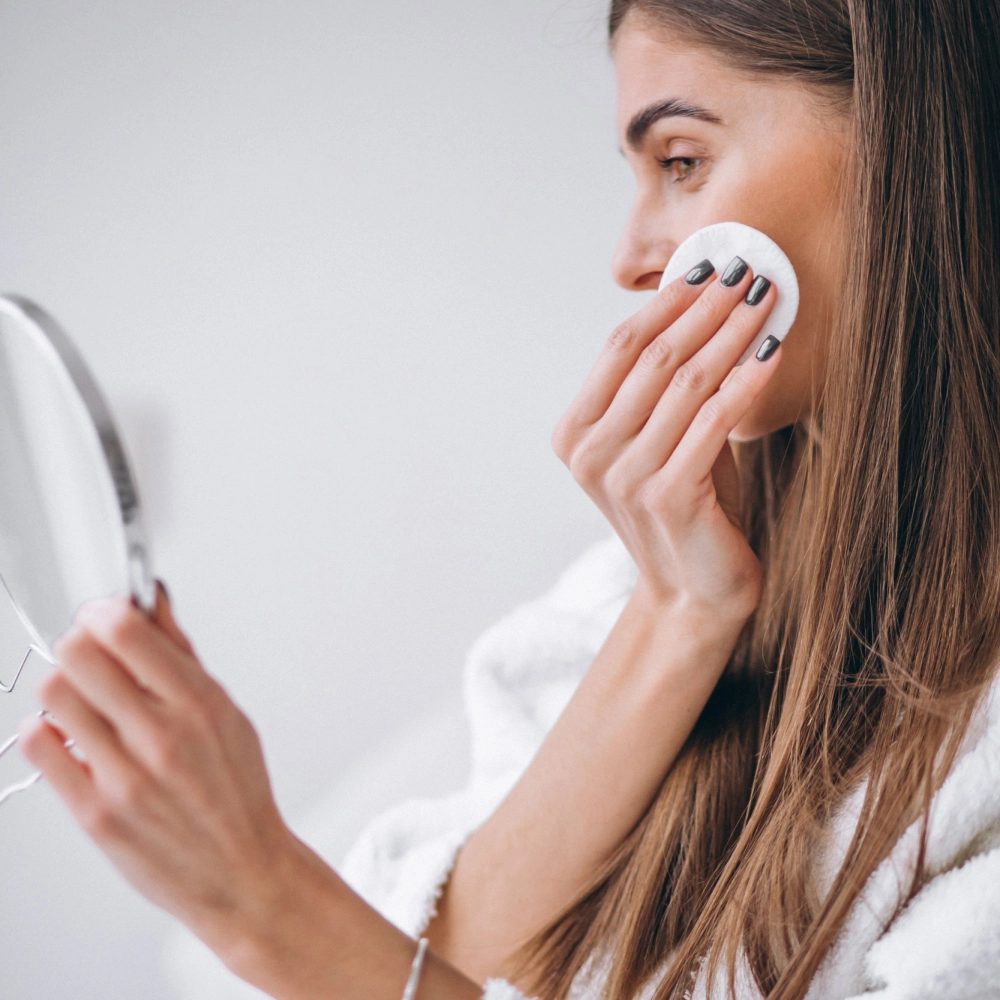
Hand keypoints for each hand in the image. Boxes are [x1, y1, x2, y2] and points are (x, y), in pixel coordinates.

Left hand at [18, 588, 483, 999]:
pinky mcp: (95, 813)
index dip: (103, 611)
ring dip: (62, 685)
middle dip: (79, 642)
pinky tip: (68, 734)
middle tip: (90, 653)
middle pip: (79, 655)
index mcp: (199, 704)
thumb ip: (182, 655)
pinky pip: (40, 748)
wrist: (242, 870)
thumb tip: (154, 602)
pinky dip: (44, 730)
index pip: (126, 631)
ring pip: (54, 696)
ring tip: (81, 698)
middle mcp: (160, 737)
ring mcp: (124, 777)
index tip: (104, 613)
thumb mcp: (227, 713)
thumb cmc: (237, 793)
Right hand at [551, 259, 780, 619]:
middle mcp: (590, 454)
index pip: (618, 347)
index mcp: (574, 434)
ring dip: (732, 333)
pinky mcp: (667, 495)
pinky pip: (715, 418)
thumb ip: (661, 386)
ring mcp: (624, 476)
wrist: (694, 590)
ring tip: (766, 300)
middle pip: (652, 357)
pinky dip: (746, 378)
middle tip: (747, 270)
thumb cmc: (685, 505)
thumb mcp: (658, 439)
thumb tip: (699, 301)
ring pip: (685, 380)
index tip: (709, 266)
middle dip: (705, 307)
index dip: (667, 302)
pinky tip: (773, 351)